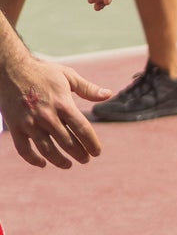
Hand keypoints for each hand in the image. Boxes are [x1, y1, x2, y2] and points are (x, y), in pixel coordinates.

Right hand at [0, 49, 109, 169]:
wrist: (10, 69)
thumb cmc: (43, 72)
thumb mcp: (68, 75)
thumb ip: (88, 88)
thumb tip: (109, 95)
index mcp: (62, 103)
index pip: (82, 128)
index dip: (92, 143)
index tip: (97, 152)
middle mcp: (47, 116)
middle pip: (67, 142)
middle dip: (79, 153)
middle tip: (86, 159)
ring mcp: (30, 123)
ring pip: (47, 150)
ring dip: (60, 161)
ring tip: (69, 164)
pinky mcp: (15, 127)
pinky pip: (24, 150)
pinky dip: (33, 159)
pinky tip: (43, 163)